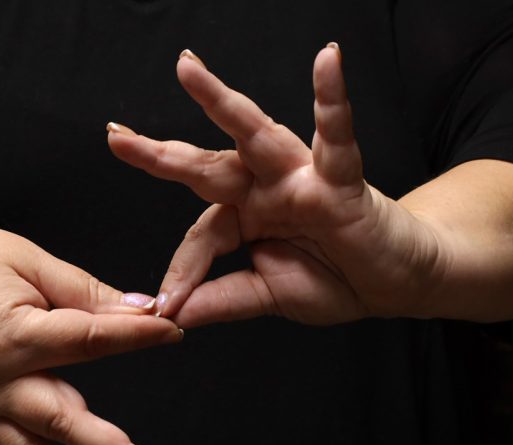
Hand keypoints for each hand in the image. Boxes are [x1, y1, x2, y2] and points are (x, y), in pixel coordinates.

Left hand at [107, 45, 446, 327]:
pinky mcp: (340, 178)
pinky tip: (327, 61)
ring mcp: (300, 178)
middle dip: (161, 153)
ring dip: (220, 102)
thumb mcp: (267, 295)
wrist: (396, 283)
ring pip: (254, 135)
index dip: (184, 270)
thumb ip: (222, 300)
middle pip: (206, 165)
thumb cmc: (338, 279)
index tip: (168, 304)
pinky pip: (336, 136)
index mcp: (246, 216)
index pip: (201, 236)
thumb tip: (172, 315)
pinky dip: (332, 99)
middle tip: (116, 136)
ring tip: (187, 70)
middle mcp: (265, 188)